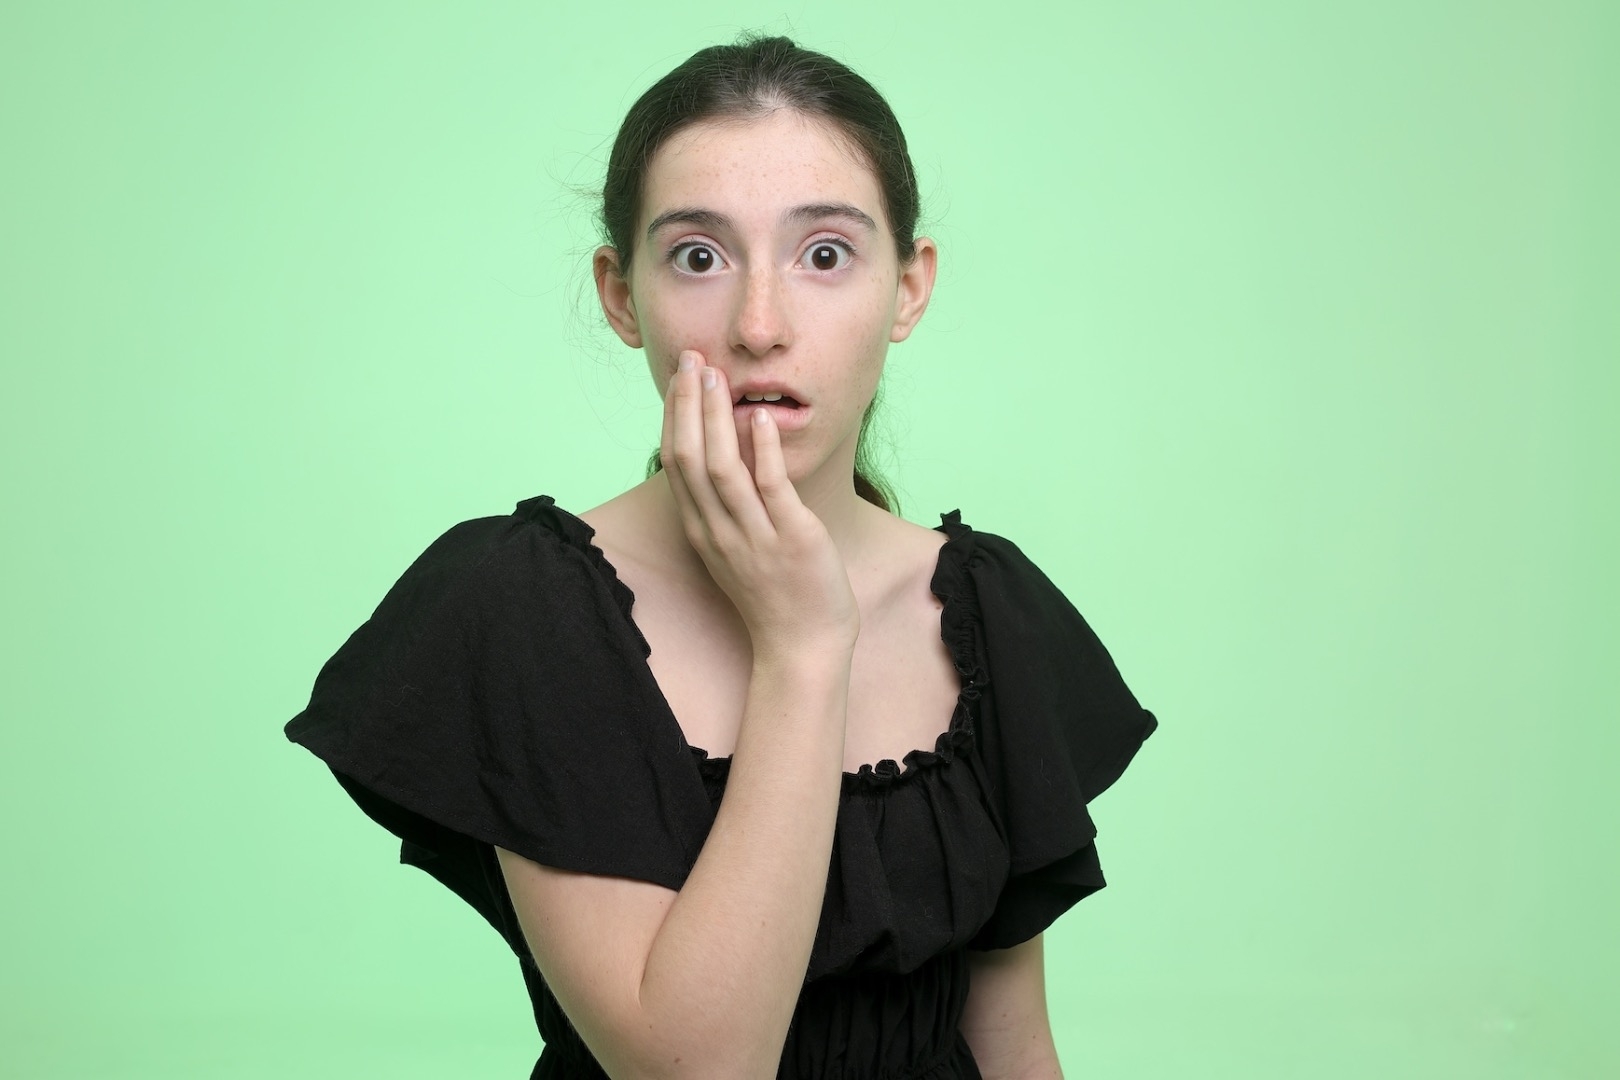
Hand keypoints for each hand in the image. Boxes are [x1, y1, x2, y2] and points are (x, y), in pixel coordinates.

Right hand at [660, 350, 859, 654]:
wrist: (802, 645)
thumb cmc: (775, 594)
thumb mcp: (736, 546)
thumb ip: (726, 504)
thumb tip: (726, 451)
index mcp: (703, 529)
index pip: (676, 462)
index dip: (676, 415)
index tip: (680, 376)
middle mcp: (719, 530)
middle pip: (689, 457)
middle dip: (688, 403)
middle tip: (690, 358)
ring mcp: (753, 536)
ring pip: (720, 468)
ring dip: (716, 417)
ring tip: (715, 376)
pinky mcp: (791, 539)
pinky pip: (770, 489)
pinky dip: (763, 450)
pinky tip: (760, 418)